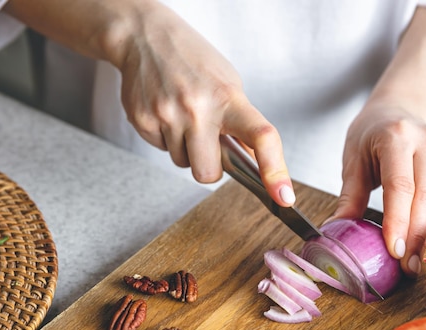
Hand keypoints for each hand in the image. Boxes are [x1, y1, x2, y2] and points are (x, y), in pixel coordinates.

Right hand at [116, 3, 294, 205]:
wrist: (145, 37)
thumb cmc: (192, 60)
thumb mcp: (228, 83)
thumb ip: (241, 122)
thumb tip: (254, 161)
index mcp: (228, 98)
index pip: (261, 137)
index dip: (275, 171)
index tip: (283, 196)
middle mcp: (198, 108)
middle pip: (208, 173)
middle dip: (209, 166)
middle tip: (207, 143)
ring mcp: (167, 115)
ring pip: (182, 163)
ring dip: (185, 149)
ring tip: (182, 116)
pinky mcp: (142, 121)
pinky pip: (160, 149)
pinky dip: (165, 138)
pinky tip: (165, 112)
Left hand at [330, 101, 425, 275]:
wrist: (402, 109)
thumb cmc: (372, 133)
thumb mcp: (353, 159)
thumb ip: (349, 196)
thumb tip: (335, 231)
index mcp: (396, 137)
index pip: (400, 185)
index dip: (398, 221)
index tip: (394, 250)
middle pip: (424, 198)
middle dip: (415, 237)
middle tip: (405, 268)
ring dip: (424, 236)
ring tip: (411, 264)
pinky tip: (418, 242)